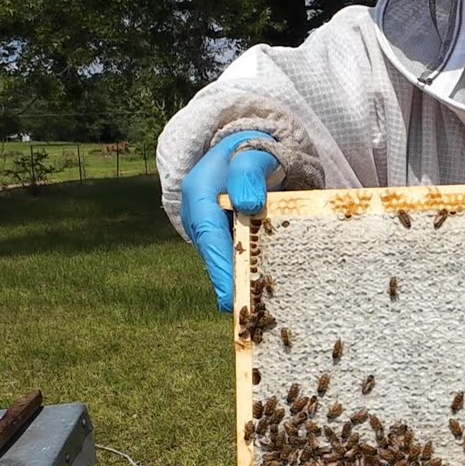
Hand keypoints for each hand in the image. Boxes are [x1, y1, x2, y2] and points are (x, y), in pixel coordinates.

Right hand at [180, 131, 281, 311]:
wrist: (247, 150)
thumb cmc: (251, 151)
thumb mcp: (251, 153)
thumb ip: (249, 172)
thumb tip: (248, 204)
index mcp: (199, 194)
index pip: (209, 235)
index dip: (220, 267)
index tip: (230, 296)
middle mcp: (198, 215)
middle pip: (214, 255)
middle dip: (230, 284)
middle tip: (248, 315)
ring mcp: (209, 227)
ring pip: (224, 259)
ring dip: (241, 281)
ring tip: (260, 312)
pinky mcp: (223, 235)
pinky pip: (234, 256)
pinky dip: (248, 271)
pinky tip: (266, 291)